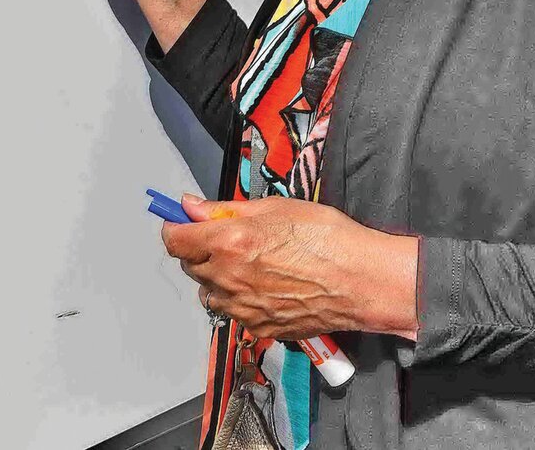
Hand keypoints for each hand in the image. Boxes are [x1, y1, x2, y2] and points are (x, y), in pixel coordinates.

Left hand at [161, 194, 419, 343]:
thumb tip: (191, 206)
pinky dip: (240, 300)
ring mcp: (243, 308)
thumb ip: (225, 209)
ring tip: (249, 263)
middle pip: (190, 266)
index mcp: (229, 242)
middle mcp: (229, 278)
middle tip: (225, 237)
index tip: (182, 223)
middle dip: (199, 250)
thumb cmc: (324, 237)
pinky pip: (234, 313)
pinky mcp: (259, 328)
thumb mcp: (273, 207)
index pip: (175, 240)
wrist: (359, 280)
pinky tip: (265, 285)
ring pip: (209, 292)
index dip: (176, 228)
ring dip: (217, 277)